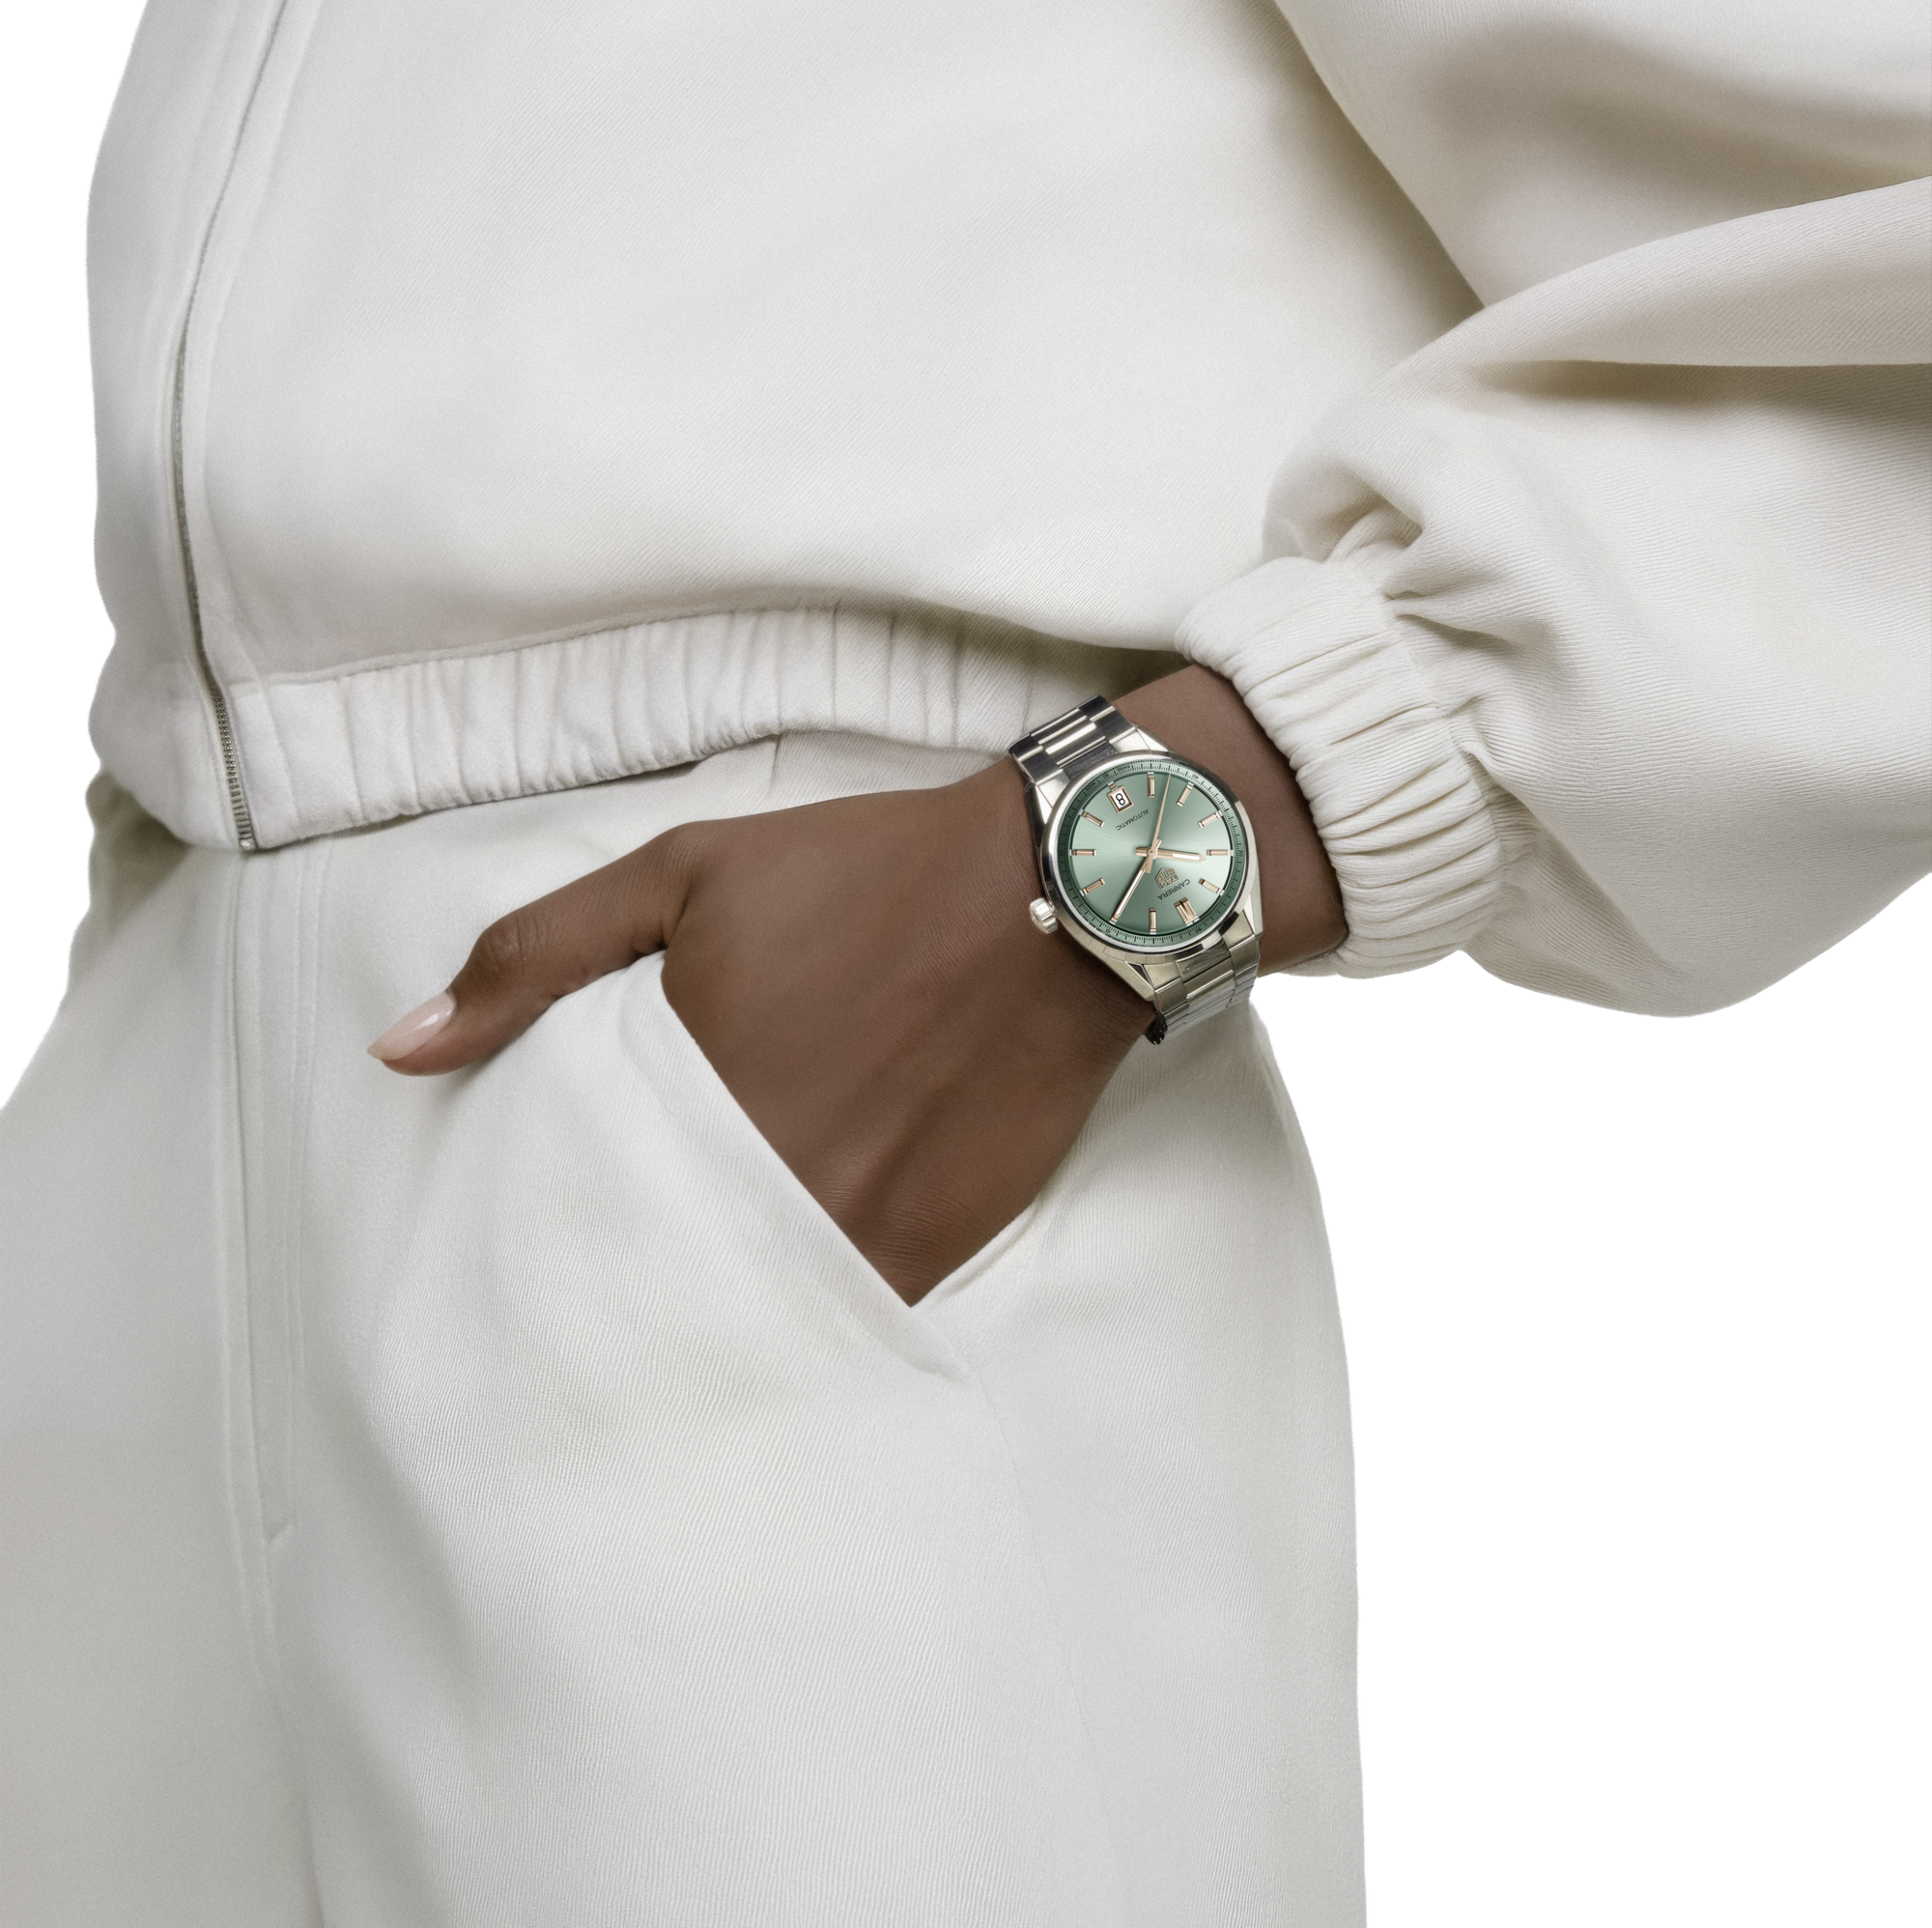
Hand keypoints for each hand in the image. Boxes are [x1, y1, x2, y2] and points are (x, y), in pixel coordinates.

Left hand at [368, 668, 1346, 1303]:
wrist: (1056, 896)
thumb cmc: (865, 874)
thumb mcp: (683, 874)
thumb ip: (534, 957)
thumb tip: (401, 1050)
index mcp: (688, 1092)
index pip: (574, 1216)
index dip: (540, 1253)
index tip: (512, 1281)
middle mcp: (766, 1181)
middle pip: (654, 1285)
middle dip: (614, 1303)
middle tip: (572, 1332)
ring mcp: (855, 1228)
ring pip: (745, 1319)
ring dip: (704, 1325)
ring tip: (662, 1338)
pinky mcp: (931, 1249)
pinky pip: (839, 1319)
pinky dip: (800, 1321)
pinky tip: (776, 1309)